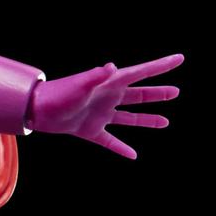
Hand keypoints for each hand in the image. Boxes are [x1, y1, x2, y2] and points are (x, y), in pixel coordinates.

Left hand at [28, 53, 182, 158]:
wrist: (36, 111)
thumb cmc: (57, 95)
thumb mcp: (79, 84)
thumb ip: (96, 76)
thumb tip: (112, 67)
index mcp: (110, 84)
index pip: (141, 72)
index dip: (161, 66)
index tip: (180, 59)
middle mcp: (108, 98)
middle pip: (139, 95)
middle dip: (158, 93)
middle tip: (176, 92)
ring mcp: (101, 115)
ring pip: (130, 118)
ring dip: (148, 119)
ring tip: (165, 122)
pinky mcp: (91, 131)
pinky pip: (111, 141)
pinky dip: (121, 149)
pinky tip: (133, 156)